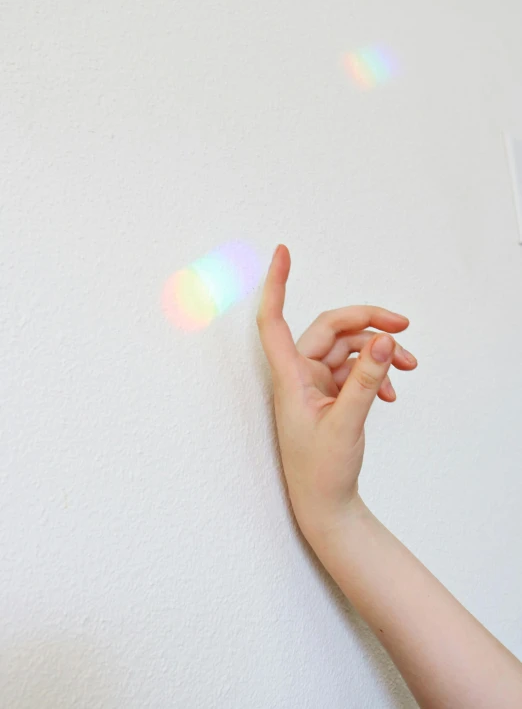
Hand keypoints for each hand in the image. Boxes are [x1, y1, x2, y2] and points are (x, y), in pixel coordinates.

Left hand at [256, 245, 416, 540]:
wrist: (326, 504)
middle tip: (404, 326)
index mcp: (290, 377)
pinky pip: (355, 369)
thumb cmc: (322, 470)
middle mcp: (300, 375)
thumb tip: (382, 340)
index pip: (274, 319)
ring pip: (349, 348)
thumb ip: (366, 380)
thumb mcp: (348, 422)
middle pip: (332, 328)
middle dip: (369, 323)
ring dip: (379, 351)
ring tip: (408, 367)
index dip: (276, 284)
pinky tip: (392, 391)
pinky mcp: (331, 395)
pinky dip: (376, 372)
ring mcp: (316, 384)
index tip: (282, 252)